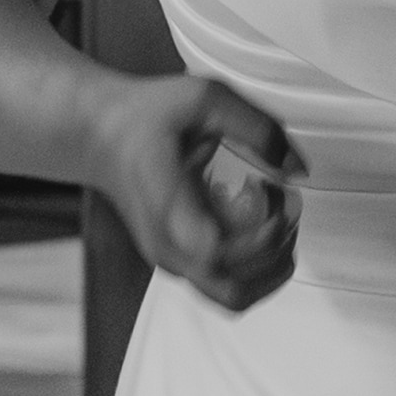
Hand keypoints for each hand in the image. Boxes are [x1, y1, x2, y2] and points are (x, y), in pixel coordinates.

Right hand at [98, 72, 302, 314]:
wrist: (98, 137)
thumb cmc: (144, 118)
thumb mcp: (204, 99)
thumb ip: (257, 127)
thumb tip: (296, 167)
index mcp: (167, 204)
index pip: (211, 251)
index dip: (256, 237)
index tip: (267, 191)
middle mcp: (167, 244)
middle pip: (233, 284)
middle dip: (275, 246)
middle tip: (282, 199)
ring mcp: (171, 260)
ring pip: (234, 296)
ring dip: (271, 265)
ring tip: (278, 219)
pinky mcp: (179, 264)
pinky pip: (228, 290)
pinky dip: (259, 271)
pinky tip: (264, 230)